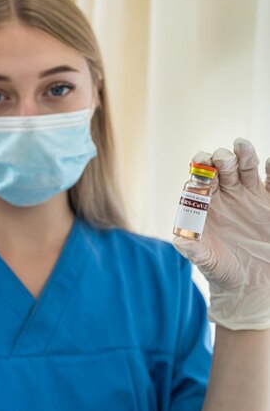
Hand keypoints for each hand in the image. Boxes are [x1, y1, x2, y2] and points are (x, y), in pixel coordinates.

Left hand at [173, 138, 269, 329]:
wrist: (249, 284)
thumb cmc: (220, 269)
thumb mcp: (204, 259)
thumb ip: (192, 248)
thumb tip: (178, 239)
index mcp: (204, 203)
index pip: (199, 178)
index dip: (199, 167)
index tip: (200, 162)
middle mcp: (226, 194)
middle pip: (223, 168)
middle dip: (222, 159)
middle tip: (222, 158)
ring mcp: (249, 196)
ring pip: (246, 169)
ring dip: (245, 155)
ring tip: (242, 145)